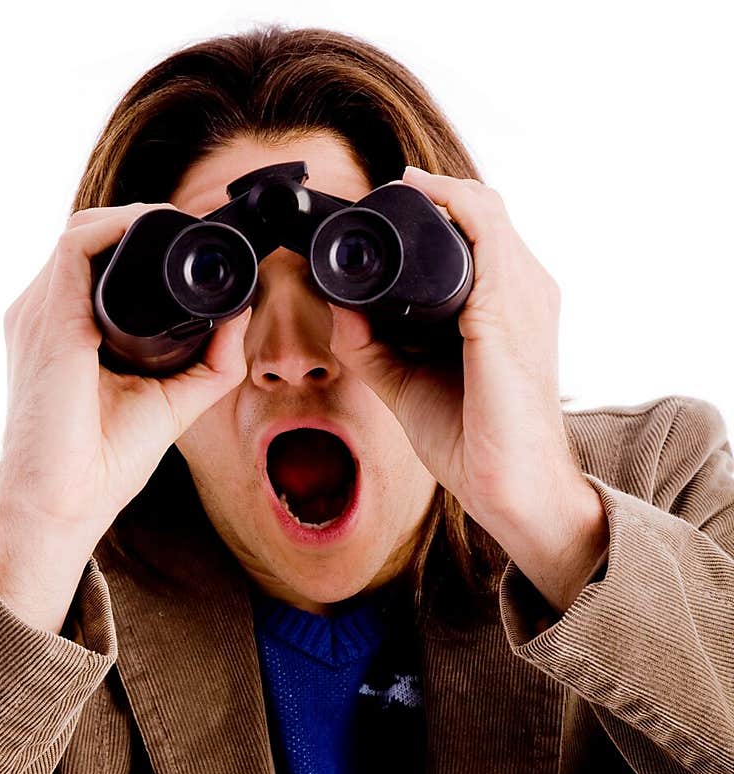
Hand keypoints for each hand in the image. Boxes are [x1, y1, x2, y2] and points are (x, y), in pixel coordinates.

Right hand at [0, 203, 251, 544]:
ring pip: (84, 232)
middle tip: (199, 235)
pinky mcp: (48, 322)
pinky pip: (78, 246)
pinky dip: (121, 228)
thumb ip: (209, 364)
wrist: (63, 506)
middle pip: (91, 238)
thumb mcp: (171, 402)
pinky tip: (158, 231)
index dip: (142, 242)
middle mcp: (42, 313)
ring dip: (137, 221)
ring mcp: (38, 313)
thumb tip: (241, 316)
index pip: (95, 262)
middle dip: (144, 225)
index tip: (195, 247)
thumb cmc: (101, 465)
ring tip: (186, 228)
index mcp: (63, 329)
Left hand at [328, 166, 608, 613]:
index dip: (433, 214)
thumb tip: (339, 308)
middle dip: (427, 198)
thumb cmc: (474, 443)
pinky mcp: (508, 304)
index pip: (479, 235)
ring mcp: (523, 292)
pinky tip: (412, 193)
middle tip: (373, 200)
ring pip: (482, 208)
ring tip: (385, 194)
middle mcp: (526, 289)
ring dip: (432, 194)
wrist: (511, 487)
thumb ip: (372, 347)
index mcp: (509, 306)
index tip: (382, 212)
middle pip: (480, 213)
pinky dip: (445, 200)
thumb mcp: (408, 385)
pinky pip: (482, 224)